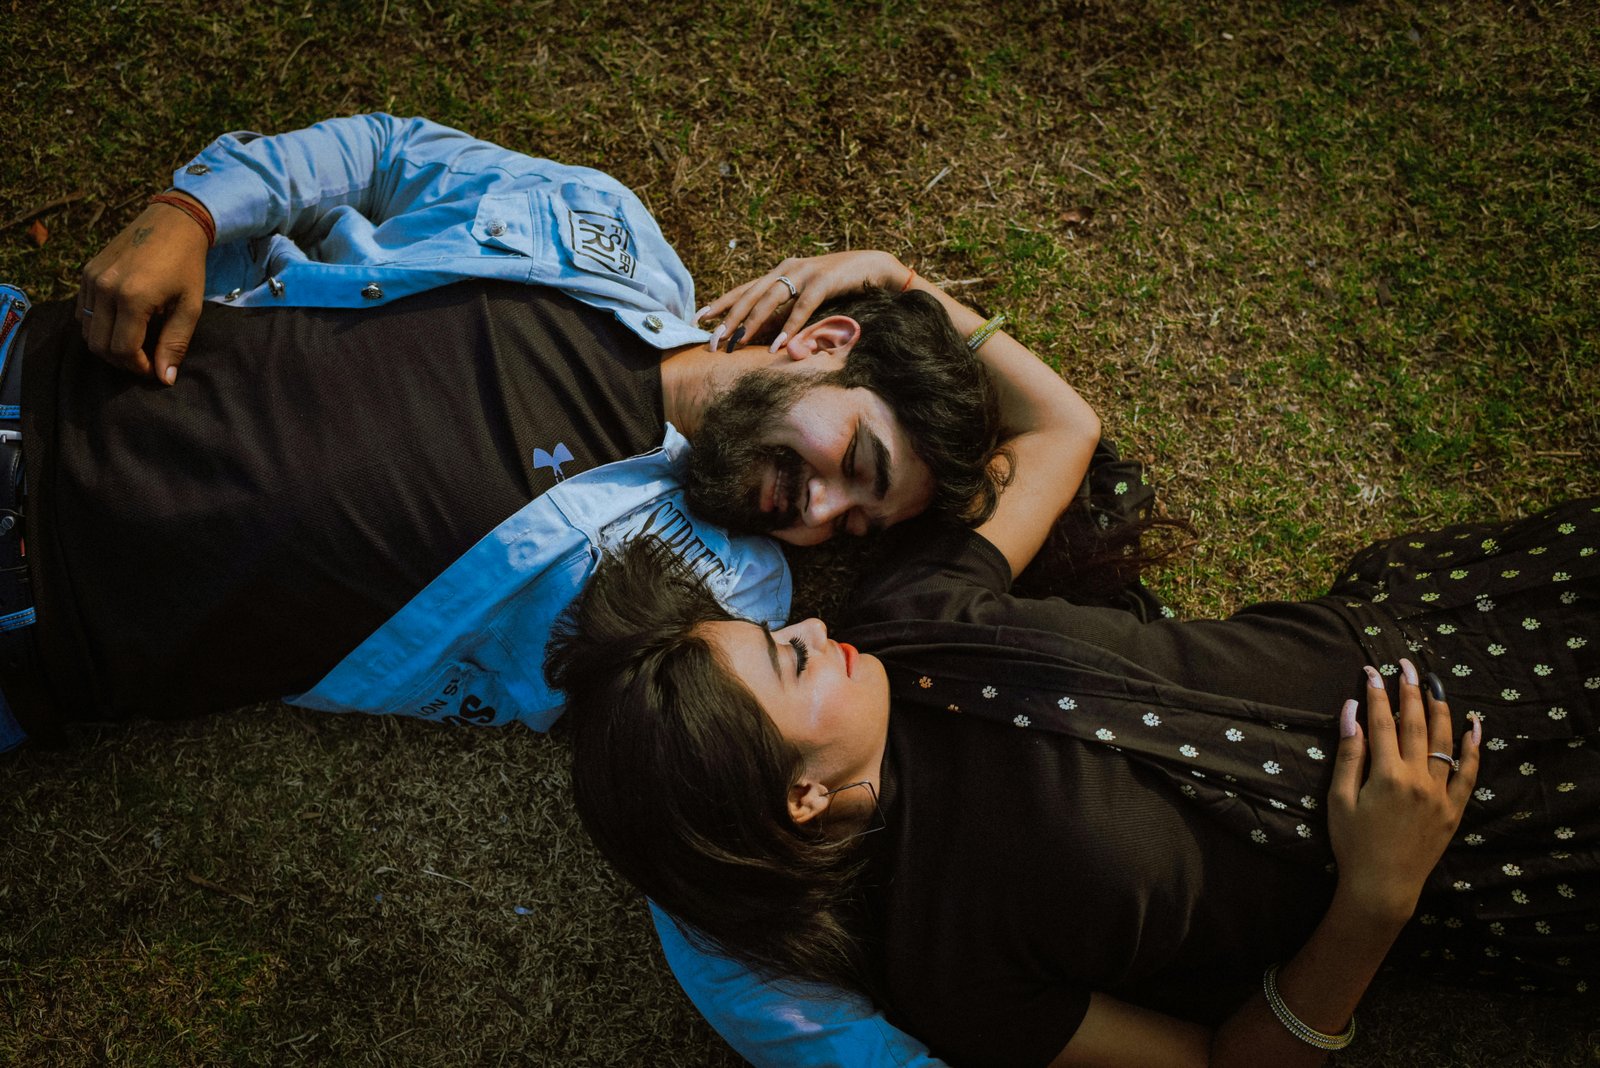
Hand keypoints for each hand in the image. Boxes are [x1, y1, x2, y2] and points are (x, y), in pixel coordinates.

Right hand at [77, 197, 209, 383]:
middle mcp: (105, 288)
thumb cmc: (187, 265)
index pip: (122, 350)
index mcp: (132, 298)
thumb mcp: (190, 306)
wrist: (173, 223)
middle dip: (122, 360)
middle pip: (99, 345)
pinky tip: (122, 322)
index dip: (138, 367)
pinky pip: (82, 311)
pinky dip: (98, 325)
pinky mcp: (86, 272)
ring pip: (87, 331)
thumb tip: (164, 378)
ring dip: (108, 344)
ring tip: (135, 342)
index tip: (153, 368)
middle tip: (144, 359)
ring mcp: (91, 278)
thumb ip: (175, 343)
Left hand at [696, 251, 905, 351]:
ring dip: (752, 322)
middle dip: (729, 318)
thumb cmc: (841, 288)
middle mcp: (788, 268)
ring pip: (771, 298)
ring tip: (737, 342)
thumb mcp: (807, 300)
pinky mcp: (825, 280)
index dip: (720, 303)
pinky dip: (790, 326)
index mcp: (780, 272)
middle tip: (712, 340)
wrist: (876, 269)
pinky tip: (778, 345)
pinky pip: (803, 306)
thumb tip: (762, 337)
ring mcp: (806, 272)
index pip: (744, 289)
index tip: (698, 320)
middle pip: (750, 294)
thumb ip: (786, 314)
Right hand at [1327, 658, 1479, 923]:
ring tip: (1433, 685)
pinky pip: (1469, 773)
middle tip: (1405, 665)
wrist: (1383, 886)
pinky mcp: (1454, 808)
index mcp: (1387, 775)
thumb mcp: (1340, 798)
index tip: (1371, 671)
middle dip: (1409, 691)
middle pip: (1416, 724)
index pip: (1381, 722)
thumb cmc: (1352, 843)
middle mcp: (1418, 779)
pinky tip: (1473, 725)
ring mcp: (1441, 793)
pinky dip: (1472, 747)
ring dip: (1439, 709)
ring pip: (1445, 741)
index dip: (1375, 694)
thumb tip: (1350, 711)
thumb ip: (1349, 753)